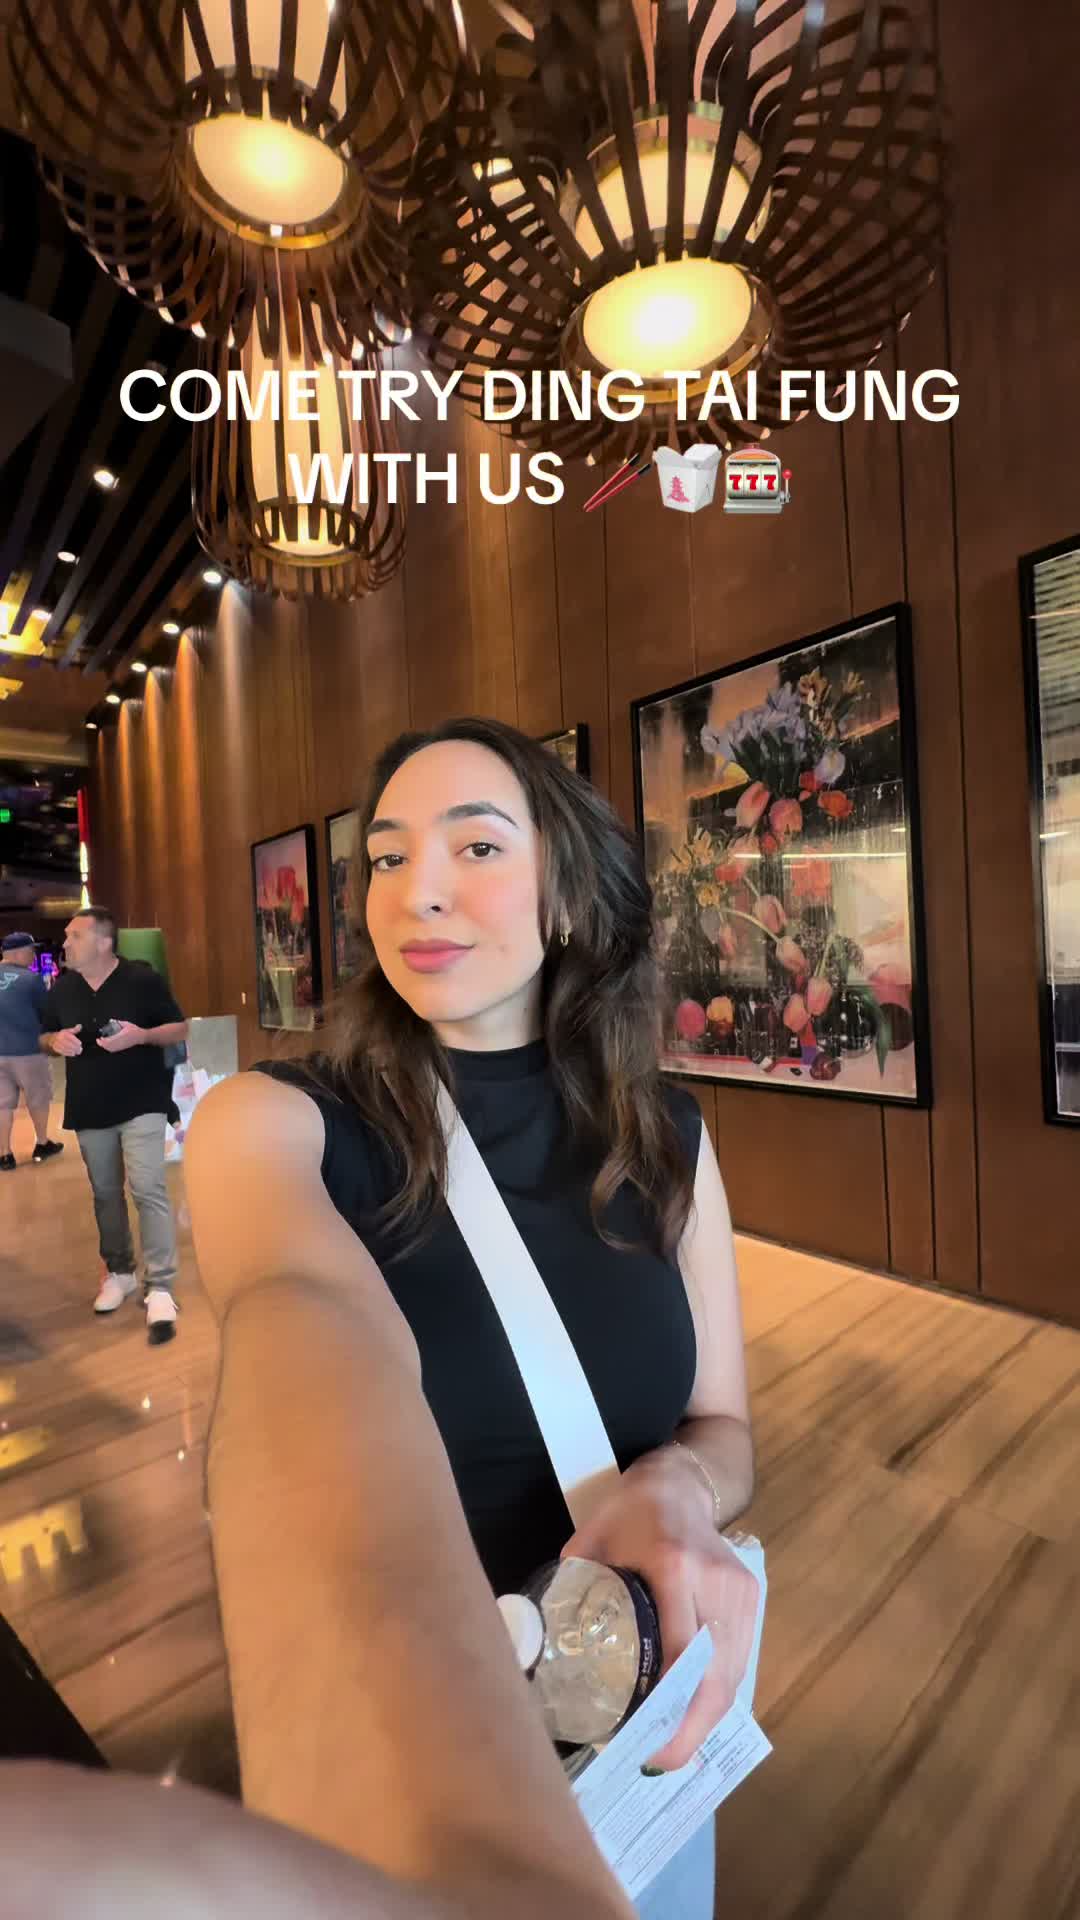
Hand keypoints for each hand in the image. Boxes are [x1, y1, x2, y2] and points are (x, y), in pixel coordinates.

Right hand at [49, 1025, 82, 1056]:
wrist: (52, 1039)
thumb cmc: (62, 1035)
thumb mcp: (68, 1031)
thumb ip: (75, 1029)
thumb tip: (80, 1026)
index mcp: (63, 1034)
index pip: (70, 1037)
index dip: (75, 1041)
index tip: (80, 1043)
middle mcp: (59, 1039)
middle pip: (68, 1044)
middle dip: (75, 1047)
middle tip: (80, 1049)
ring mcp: (57, 1044)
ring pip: (66, 1048)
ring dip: (73, 1051)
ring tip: (78, 1052)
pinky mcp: (56, 1049)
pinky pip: (63, 1052)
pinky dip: (69, 1053)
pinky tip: (73, 1053)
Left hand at [97, 1021, 144, 1052]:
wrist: (140, 1036)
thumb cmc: (134, 1030)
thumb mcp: (127, 1024)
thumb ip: (119, 1022)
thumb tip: (111, 1020)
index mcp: (121, 1035)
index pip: (109, 1040)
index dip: (102, 1041)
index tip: (99, 1038)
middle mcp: (121, 1042)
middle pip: (108, 1046)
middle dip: (102, 1044)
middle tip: (98, 1040)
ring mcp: (121, 1046)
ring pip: (110, 1049)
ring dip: (105, 1046)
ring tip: (102, 1043)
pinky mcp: (122, 1048)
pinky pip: (114, 1050)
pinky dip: (109, 1048)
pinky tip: (107, 1046)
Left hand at [561, 1452, 759, 1770]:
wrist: (679, 1482)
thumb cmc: (627, 1513)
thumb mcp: (589, 1544)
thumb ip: (571, 1595)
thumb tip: (538, 1655)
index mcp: (675, 1566)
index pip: (681, 1651)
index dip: (669, 1707)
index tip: (645, 1742)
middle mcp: (716, 1580)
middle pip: (714, 1675)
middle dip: (690, 1730)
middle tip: (658, 1762)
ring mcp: (741, 1590)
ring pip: (732, 1675)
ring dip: (705, 1718)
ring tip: (671, 1747)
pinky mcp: (751, 1597)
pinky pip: (738, 1660)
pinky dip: (716, 1694)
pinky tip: (692, 1715)